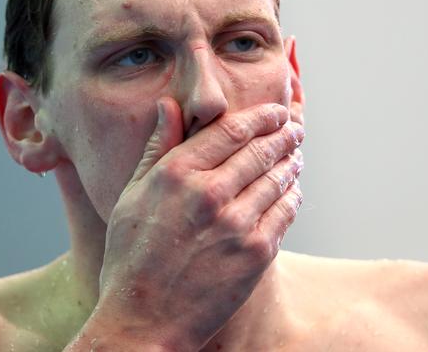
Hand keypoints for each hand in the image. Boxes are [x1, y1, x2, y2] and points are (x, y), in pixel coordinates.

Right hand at [91, 98, 303, 351]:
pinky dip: (292, 196)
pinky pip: (284, 213)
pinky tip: (293, 190)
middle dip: (283, 135)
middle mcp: (209, 194)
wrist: (144, 321)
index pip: (230, 130)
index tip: (275, 111)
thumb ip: (156, 147)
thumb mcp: (132, 195)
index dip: (260, 116)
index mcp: (176, 174)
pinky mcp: (256, 254)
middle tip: (294, 129)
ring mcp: (236, 224)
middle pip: (259, 150)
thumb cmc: (131, 257)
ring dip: (290, 163)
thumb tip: (167, 105)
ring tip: (296, 156)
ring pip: (276, 179)